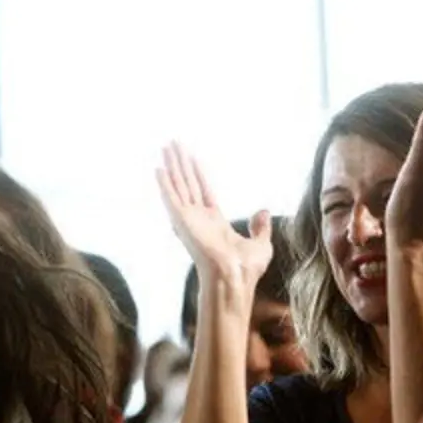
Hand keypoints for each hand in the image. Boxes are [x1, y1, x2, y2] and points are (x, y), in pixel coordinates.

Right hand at [156, 142, 272, 289]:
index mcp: (214, 222)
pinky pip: (171, 198)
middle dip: (181, 163)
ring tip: (166, 148)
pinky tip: (159, 169)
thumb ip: (260, 227)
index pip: (203, 191)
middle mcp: (198, 219)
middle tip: (173, 144)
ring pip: (178, 186)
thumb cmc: (246, 269)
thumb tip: (263, 212)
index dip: (197, 174)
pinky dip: (165, 184)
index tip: (191, 158)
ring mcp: (189, 219)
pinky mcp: (182, 221)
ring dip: (172, 166)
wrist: (234, 278)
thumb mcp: (261, 243)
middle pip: (187, 184)